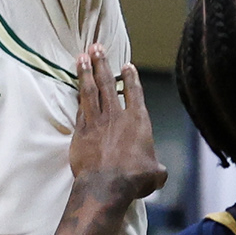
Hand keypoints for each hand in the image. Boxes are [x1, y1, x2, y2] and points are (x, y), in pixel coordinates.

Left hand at [70, 47, 165, 202]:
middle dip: (102, 63)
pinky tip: (76, 89)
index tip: (126, 64)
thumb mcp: (155, 174)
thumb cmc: (134, 179)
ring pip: (89, 91)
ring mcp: (96, 122)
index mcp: (138, 121)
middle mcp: (116, 116)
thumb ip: (157, 168)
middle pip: (108, 83)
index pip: (134, 92)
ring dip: (85, 72)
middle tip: (96, 47)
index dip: (130, 77)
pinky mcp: (80, 132)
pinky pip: (79, 110)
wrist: (106, 186)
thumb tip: (159, 172)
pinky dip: (78, 97)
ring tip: (81, 57)